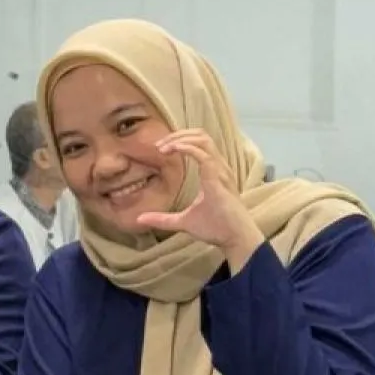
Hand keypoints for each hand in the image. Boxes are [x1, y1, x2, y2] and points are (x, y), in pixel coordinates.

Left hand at [135, 130, 262, 256]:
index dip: (180, 140)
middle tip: (159, 145)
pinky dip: (187, 148)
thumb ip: (162, 219)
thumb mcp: (182, 222)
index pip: (200, 144)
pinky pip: (204, 156)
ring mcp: (221, 172)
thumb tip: (139, 219)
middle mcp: (219, 168)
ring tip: (163, 147)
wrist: (235, 239)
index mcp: (214, 173)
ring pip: (203, 140)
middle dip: (178, 135)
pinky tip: (172, 150)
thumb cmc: (216, 228)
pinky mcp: (218, 181)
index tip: (160, 149)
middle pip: (202, 135)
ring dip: (181, 139)